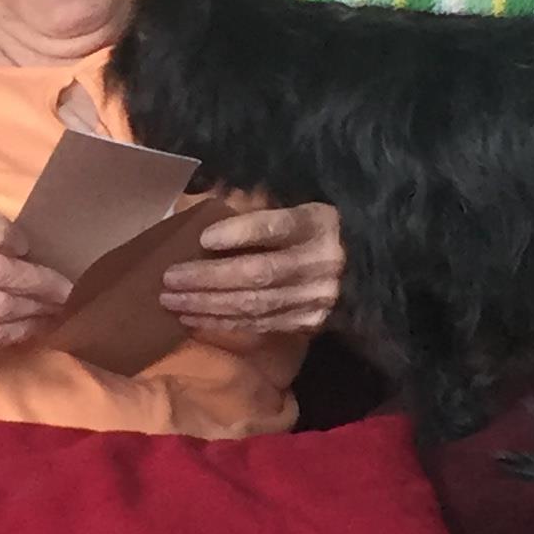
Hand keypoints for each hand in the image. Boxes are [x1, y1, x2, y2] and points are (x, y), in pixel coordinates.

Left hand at [159, 196, 344, 354]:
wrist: (364, 268)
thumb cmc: (312, 230)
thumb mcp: (294, 208)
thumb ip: (255, 210)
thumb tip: (200, 211)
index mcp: (317, 223)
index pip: (277, 227)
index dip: (240, 233)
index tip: (204, 237)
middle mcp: (321, 262)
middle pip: (258, 273)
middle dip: (207, 278)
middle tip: (169, 278)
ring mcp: (316, 297)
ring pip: (254, 305)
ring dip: (207, 305)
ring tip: (171, 302)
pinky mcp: (308, 323)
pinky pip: (258, 325)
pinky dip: (221, 323)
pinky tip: (193, 318)